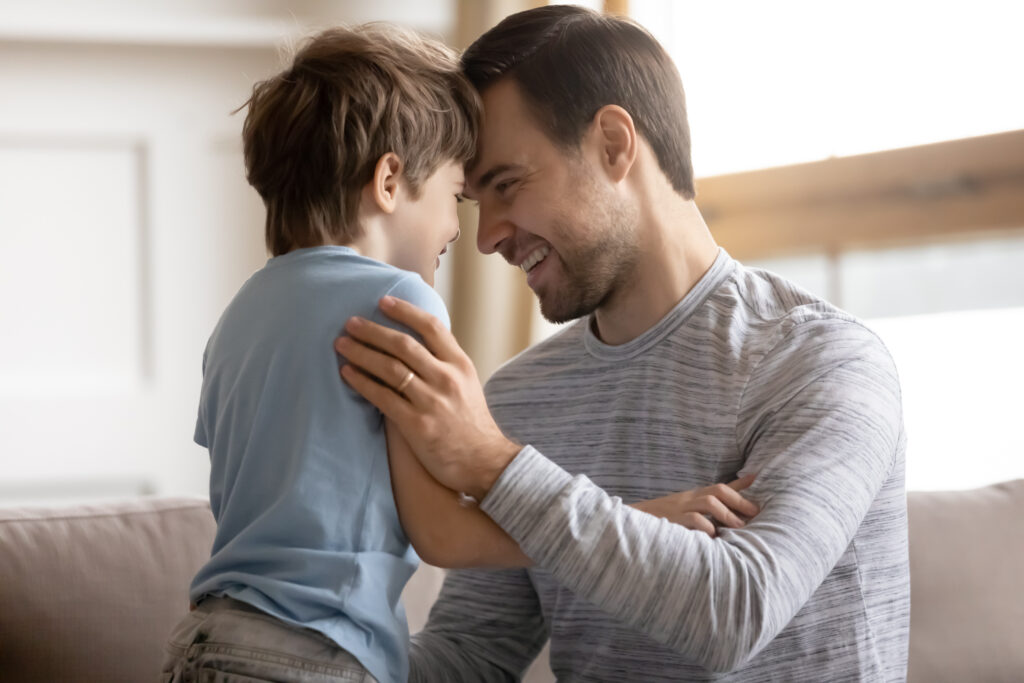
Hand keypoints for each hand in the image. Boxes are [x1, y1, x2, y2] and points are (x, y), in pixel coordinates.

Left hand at [335, 296, 520, 498]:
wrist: (485, 463)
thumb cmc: (472, 424)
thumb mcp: (467, 384)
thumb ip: (444, 364)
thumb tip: (415, 343)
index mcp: (460, 364)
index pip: (431, 327)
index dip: (405, 311)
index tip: (383, 302)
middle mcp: (446, 378)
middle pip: (404, 345)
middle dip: (373, 331)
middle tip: (350, 323)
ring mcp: (432, 401)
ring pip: (390, 369)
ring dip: (361, 354)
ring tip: (342, 345)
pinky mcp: (417, 425)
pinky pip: (383, 398)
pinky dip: (362, 383)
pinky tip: (348, 374)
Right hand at [630, 474, 758, 536]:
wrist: (633, 524)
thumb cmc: (664, 520)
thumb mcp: (685, 510)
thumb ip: (707, 509)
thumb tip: (728, 509)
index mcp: (692, 496)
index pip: (719, 487)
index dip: (741, 486)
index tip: (762, 484)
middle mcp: (687, 499)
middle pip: (716, 491)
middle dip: (739, 501)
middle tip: (755, 514)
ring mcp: (679, 509)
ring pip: (708, 502)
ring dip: (727, 515)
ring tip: (740, 528)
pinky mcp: (673, 522)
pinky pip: (695, 521)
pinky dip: (708, 528)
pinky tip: (715, 538)